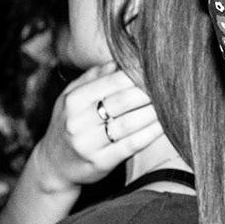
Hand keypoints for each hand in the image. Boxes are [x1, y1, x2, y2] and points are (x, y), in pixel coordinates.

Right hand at [37, 63, 162, 191]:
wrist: (53, 165)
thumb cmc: (68, 124)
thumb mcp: (71, 97)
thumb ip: (94, 77)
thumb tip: (121, 58)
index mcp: (74, 100)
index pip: (112, 81)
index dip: (138, 74)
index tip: (157, 69)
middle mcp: (78, 121)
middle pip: (123, 101)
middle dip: (149, 92)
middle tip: (170, 86)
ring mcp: (89, 144)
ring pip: (129, 123)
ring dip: (154, 113)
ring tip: (171, 103)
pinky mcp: (100, 163)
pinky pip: (131, 145)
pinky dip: (150, 134)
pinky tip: (164, 125)